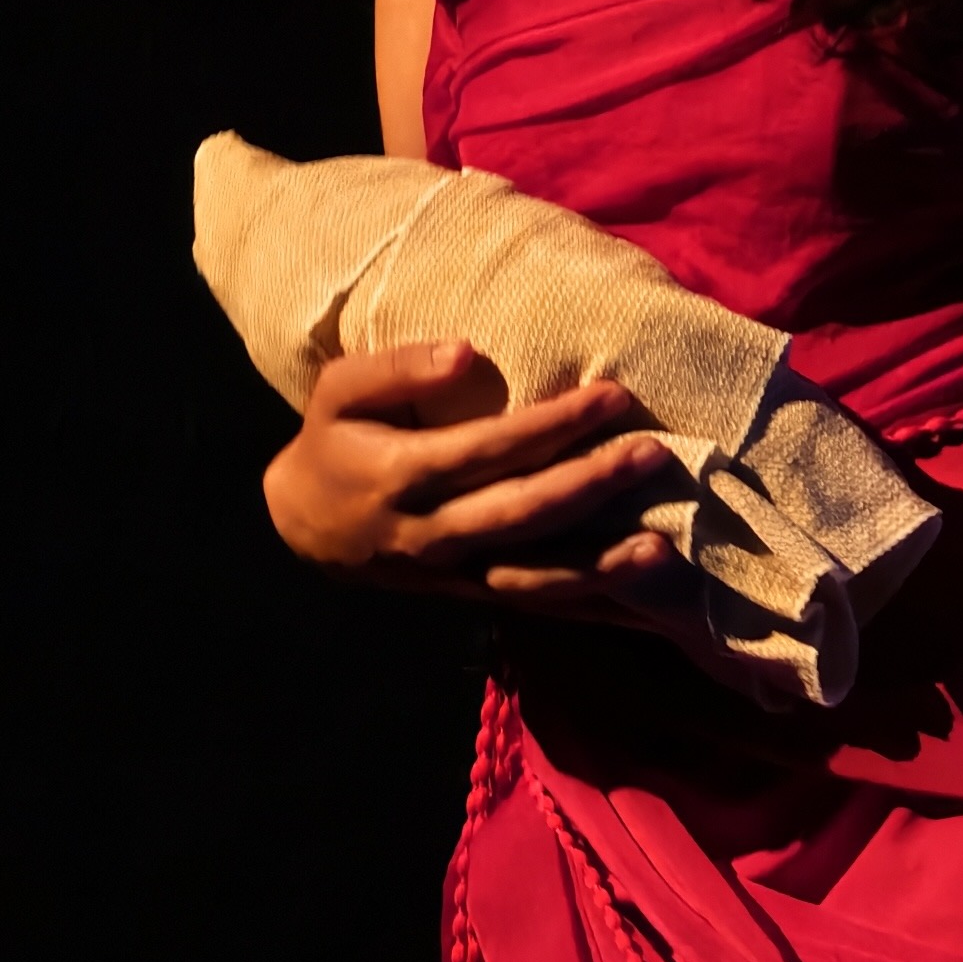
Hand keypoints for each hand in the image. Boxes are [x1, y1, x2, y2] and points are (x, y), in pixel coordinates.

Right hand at [261, 339, 700, 631]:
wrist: (301, 526)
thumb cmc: (331, 441)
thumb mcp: (337, 390)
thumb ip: (396, 367)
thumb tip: (466, 353)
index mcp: (400, 474)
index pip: (488, 449)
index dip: (552, 424)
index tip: (612, 395)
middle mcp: (429, 532)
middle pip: (520, 512)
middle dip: (591, 484)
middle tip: (653, 454)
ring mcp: (451, 573)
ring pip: (531, 577)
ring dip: (598, 566)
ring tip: (661, 547)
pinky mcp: (469, 595)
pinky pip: (534, 606)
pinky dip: (589, 608)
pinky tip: (644, 608)